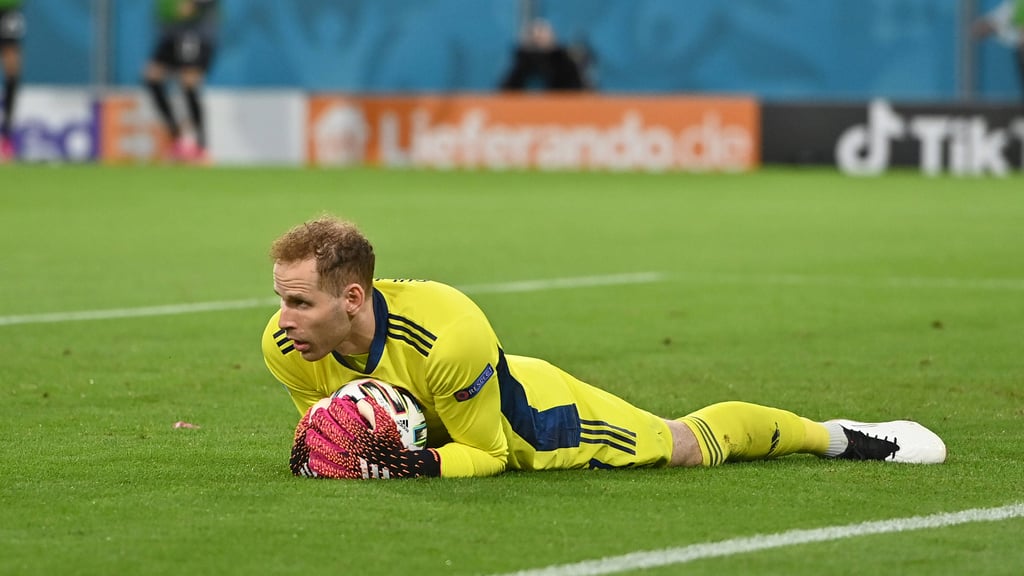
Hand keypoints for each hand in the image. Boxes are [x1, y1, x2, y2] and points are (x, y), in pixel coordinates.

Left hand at [303, 396, 439, 478]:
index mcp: (364, 435)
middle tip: (318, 413)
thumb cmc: (390, 443)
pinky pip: (327, 469)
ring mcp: (349, 463)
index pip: (344, 417)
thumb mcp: (387, 424)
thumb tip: (358, 403)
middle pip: (330, 430)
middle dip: (321, 418)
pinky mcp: (347, 476)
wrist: (398, 468)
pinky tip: (314, 456)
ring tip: (310, 434)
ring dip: (315, 439)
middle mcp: (355, 448)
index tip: (333, 403)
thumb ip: (373, 411)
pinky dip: (318, 462)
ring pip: (324, 448)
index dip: (335, 407)